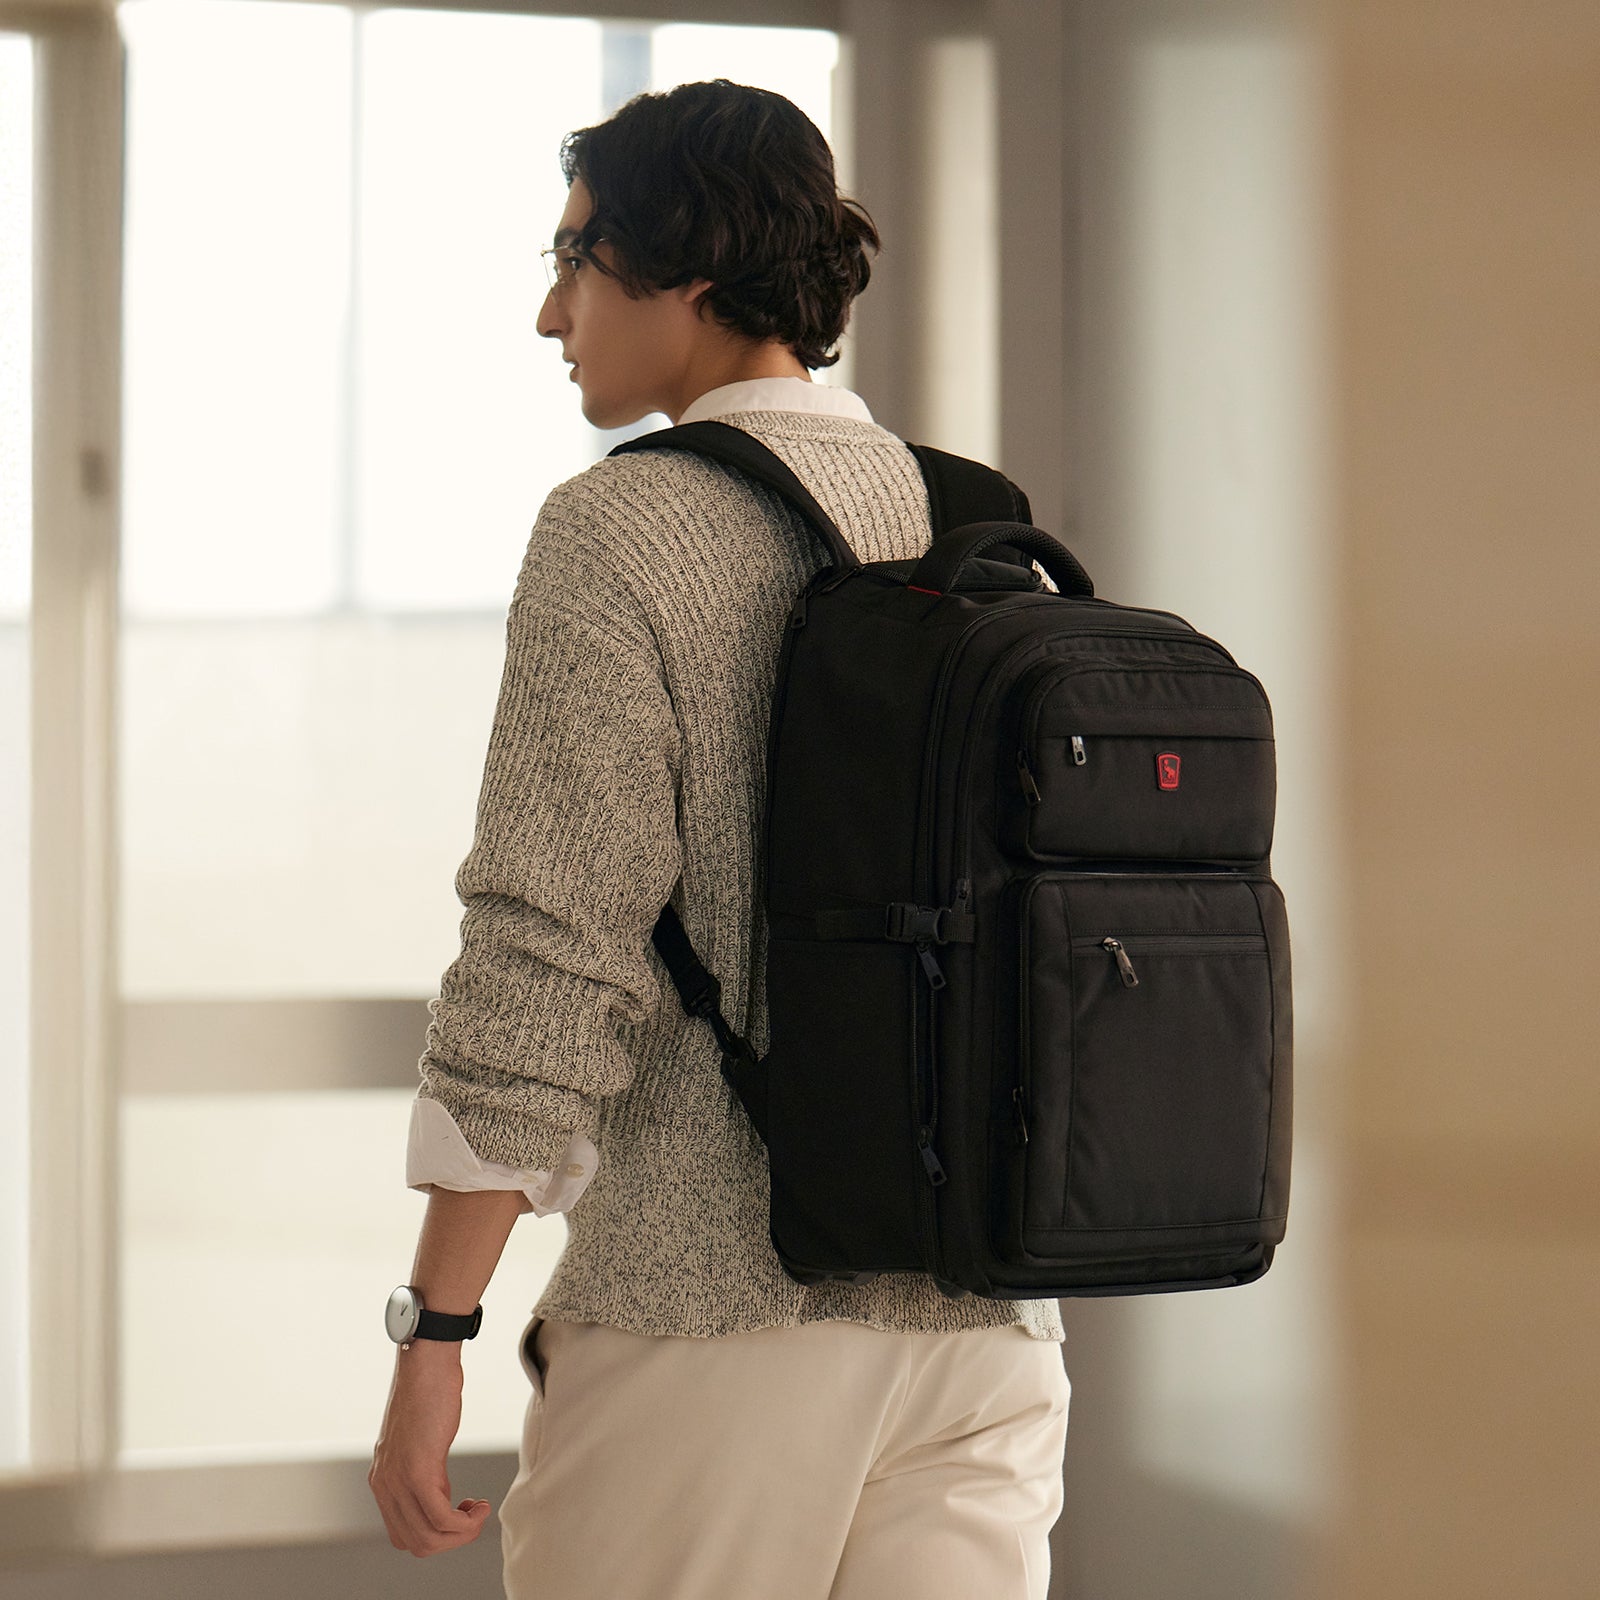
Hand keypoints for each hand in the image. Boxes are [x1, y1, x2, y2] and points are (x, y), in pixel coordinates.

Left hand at [369, 1343, 493, 1556]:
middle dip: (451, 1541)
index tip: (460, 1514)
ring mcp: (399, 1479)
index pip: (403, 1534)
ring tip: (479, 1511)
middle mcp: (384, 1485)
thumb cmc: (428, 1392)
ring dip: (461, 1534)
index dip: (436, 1535)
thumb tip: (437, 1494)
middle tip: (473, 1517)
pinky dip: (464, 1522)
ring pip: (427, 1537)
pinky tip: (479, 1506)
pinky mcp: (419, 1470)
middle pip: (414, 1543)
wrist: (426, 1362)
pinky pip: (440, 1518)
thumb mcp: (416, 1440)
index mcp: (383, 1480)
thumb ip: (419, 1469)